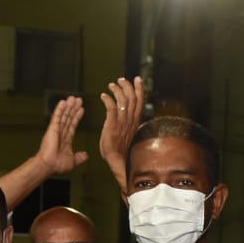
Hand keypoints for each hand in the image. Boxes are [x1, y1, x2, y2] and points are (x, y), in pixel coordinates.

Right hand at [34, 96, 87, 175]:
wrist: (48, 166)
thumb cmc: (57, 166)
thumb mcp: (73, 162)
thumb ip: (79, 157)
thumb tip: (85, 155)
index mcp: (65, 141)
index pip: (72, 126)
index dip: (77, 117)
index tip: (81, 110)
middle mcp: (60, 134)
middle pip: (68, 118)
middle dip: (73, 109)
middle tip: (78, 100)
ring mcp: (56, 130)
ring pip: (64, 116)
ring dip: (68, 107)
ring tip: (73, 98)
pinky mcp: (52, 129)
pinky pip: (57, 117)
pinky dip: (60, 110)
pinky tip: (63, 102)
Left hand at [99, 76, 144, 191]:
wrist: (118, 162)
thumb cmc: (122, 151)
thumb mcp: (130, 135)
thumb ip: (132, 126)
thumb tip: (133, 121)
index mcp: (136, 122)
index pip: (140, 102)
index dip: (139, 89)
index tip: (137, 80)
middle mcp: (131, 120)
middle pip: (133, 98)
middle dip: (127, 86)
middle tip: (121, 80)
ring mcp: (122, 123)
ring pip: (123, 100)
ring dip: (117, 90)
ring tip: (111, 85)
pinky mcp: (112, 125)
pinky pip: (111, 108)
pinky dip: (108, 99)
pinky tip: (103, 96)